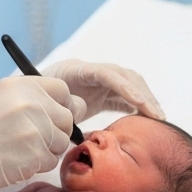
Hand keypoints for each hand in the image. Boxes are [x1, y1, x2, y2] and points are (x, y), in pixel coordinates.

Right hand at [0, 75, 77, 191]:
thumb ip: (29, 98)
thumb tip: (65, 108)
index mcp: (21, 85)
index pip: (63, 90)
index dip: (60, 104)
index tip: (51, 115)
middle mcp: (31, 103)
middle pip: (66, 117)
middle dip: (55, 130)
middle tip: (32, 139)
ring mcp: (35, 129)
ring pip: (60, 141)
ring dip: (46, 149)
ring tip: (18, 150)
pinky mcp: (35, 154)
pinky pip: (51, 160)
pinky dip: (37, 164)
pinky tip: (15, 160)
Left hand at [41, 59, 164, 120]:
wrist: (32, 96)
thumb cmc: (36, 98)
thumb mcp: (45, 100)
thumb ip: (60, 107)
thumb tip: (75, 121)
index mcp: (76, 70)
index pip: (106, 73)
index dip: (124, 86)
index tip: (139, 101)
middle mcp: (92, 72)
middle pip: (125, 77)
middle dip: (143, 94)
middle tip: (158, 116)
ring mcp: (99, 82)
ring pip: (129, 86)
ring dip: (145, 100)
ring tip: (159, 120)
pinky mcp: (102, 93)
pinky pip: (124, 98)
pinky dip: (137, 107)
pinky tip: (148, 119)